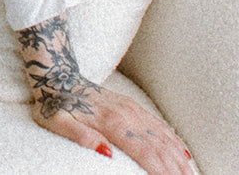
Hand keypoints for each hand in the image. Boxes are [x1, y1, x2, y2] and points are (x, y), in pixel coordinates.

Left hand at [19, 14, 194, 173]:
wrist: (56, 74)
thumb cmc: (53, 103)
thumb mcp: (57, 123)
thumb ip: (81, 138)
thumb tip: (106, 155)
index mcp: (111, 123)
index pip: (144, 153)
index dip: (161, 172)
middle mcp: (127, 116)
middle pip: (160, 149)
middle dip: (178, 170)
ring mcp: (133, 110)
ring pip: (164, 139)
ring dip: (181, 160)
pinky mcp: (133, 106)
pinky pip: (159, 126)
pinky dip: (175, 142)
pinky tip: (185, 156)